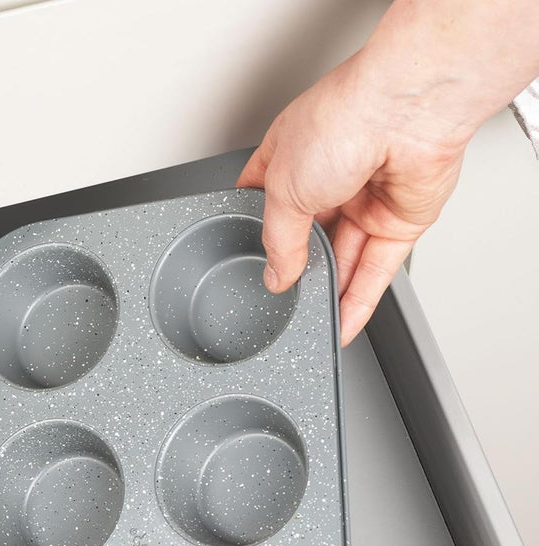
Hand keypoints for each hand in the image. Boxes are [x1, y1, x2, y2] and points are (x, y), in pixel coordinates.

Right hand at [237, 53, 467, 344]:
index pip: (267, 199)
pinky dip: (360, 299)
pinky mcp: (401, 220)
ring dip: (329, 290)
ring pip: (345, 258)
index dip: (256, 229)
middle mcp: (332, 175)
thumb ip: (278, 242)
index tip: (249, 260)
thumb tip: (276, 276)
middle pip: (309, 235)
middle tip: (284, 294)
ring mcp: (368, 198)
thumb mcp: (281, 189)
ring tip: (311, 317)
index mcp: (293, 155)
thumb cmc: (345, 118)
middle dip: (298, 266)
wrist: (409, 110)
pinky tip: (344, 323)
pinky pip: (376, 269)